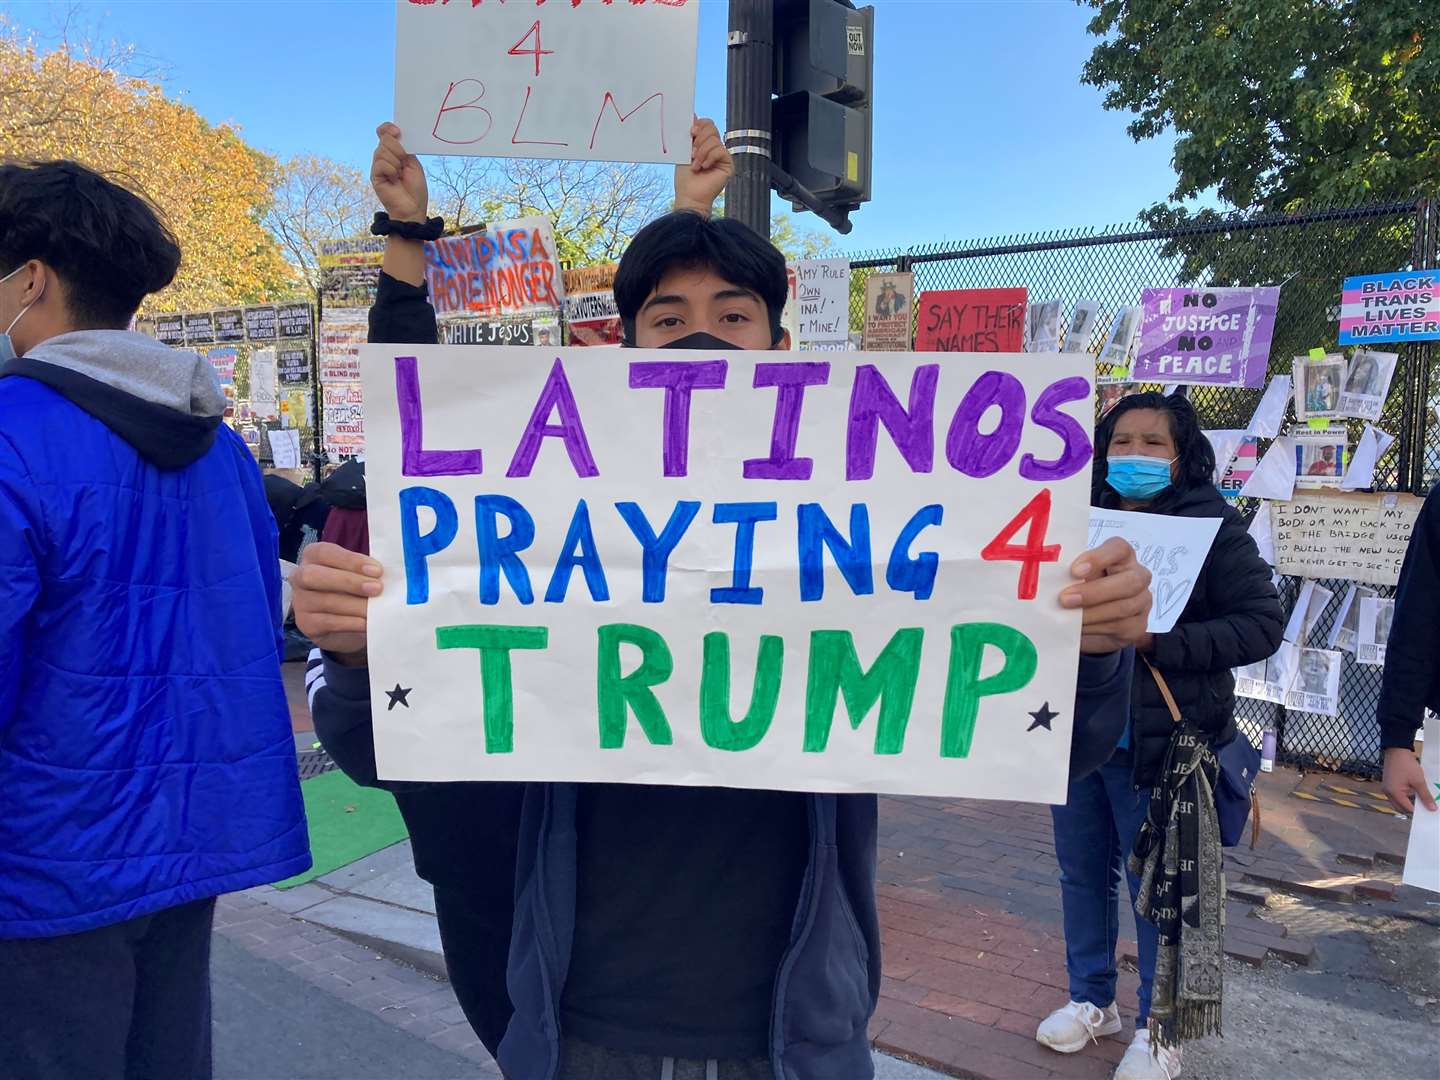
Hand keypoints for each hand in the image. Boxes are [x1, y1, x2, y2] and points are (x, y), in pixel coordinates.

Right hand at [291, 543, 383, 663]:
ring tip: (377, 608)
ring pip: (325, 601)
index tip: (377, 570)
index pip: (325, 552)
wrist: (345, 624)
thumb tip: (387, 575)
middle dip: (349, 581)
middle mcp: (300, 576)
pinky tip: (367, 622)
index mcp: (313, 556)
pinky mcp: (306, 624)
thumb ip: (366, 571)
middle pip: (316, 576)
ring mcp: (301, 602)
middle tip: (377, 588)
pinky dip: (351, 622)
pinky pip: (329, 622)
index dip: (350, 560)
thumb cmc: (353, 590)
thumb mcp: (357, 574)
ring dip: (355, 605)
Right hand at [371, 122, 428, 222]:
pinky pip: (381, 164)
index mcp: (394, 151)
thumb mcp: (413, 164)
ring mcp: (378, 166)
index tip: (397, 131)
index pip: (383, 132)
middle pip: (384, 139)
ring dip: (396, 162)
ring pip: (382, 151)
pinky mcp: (374, 176)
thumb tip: (396, 133)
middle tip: (404, 163)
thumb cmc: (415, 188)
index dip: (387, 128)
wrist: (413, 208)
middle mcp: (383, 157)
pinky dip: (391, 170)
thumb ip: (404, 149)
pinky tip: (394, 179)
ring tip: (400, 174)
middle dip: (398, 149)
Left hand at [673, 117, 731, 215]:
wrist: (689, 195)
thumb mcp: (684, 152)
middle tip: (691, 151)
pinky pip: (720, 150)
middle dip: (700, 138)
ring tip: (695, 165)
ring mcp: (722, 156)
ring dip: (701, 152)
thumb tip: (693, 114)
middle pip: (712, 128)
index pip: (707, 124)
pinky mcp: (728, 164)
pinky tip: (703, 167)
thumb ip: (689, 135)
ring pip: (714, 140)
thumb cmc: (685, 178)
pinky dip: (709, 158)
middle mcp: (714, 148)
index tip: (690, 132)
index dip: (700, 125)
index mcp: (704, 143)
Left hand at [1060, 537, 1152, 654]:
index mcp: (1122, 557)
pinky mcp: (1138, 625)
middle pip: (1129, 581)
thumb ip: (1070, 574)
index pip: (1119, 549)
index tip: (1074, 570)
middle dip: (1095, 592)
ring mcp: (1142, 601)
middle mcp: (1138, 576)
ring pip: (1124, 607)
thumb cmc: (1083, 588)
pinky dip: (1096, 627)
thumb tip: (1049, 579)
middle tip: (1065, 599)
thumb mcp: (1076, 577)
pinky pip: (1121, 626)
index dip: (1098, 558)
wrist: (1093, 621)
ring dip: (1092, 613)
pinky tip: (1080, 628)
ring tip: (1068, 616)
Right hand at [1382, 746, 1436, 813]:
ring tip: (1419, 797)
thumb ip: (1425, 796)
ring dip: (1408, 802)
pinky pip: (1396, 795)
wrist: (1396, 750)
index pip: (1407, 809)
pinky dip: (1404, 796)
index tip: (1428, 811)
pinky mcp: (1388, 784)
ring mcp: (1386, 788)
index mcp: (1394, 793)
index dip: (1418, 811)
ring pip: (1398, 802)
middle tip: (1424, 805)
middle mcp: (1387, 793)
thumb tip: (1432, 808)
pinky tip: (1412, 791)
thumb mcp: (1419, 781)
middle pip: (1401, 808)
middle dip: (1412, 808)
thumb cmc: (1406, 764)